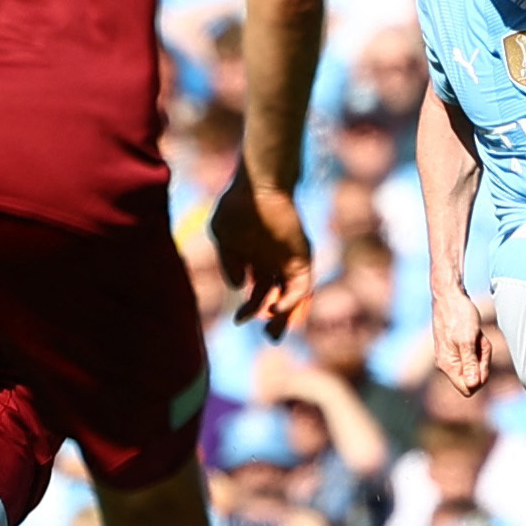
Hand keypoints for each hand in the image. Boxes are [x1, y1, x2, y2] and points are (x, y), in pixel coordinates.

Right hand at [211, 169, 312, 336]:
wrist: (259, 188)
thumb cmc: (238, 208)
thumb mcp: (224, 238)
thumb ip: (230, 263)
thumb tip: (238, 286)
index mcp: (255, 261)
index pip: (258, 293)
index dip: (250, 309)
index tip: (239, 320)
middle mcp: (273, 264)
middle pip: (276, 298)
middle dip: (272, 320)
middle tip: (269, 338)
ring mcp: (288, 262)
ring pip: (291, 296)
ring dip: (285, 316)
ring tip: (273, 332)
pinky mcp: (301, 258)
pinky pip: (300, 286)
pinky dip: (291, 300)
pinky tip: (276, 309)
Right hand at [432, 288, 490, 396]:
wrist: (450, 295)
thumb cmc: (458, 315)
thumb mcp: (468, 340)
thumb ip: (470, 364)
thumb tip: (472, 386)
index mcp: (448, 365)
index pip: (468, 389)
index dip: (480, 378)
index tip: (481, 358)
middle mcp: (448, 364)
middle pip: (474, 377)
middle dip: (482, 360)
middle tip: (480, 341)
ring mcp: (452, 356)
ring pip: (476, 364)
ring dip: (482, 350)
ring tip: (477, 334)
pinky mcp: (457, 348)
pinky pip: (474, 354)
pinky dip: (479, 344)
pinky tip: (476, 333)